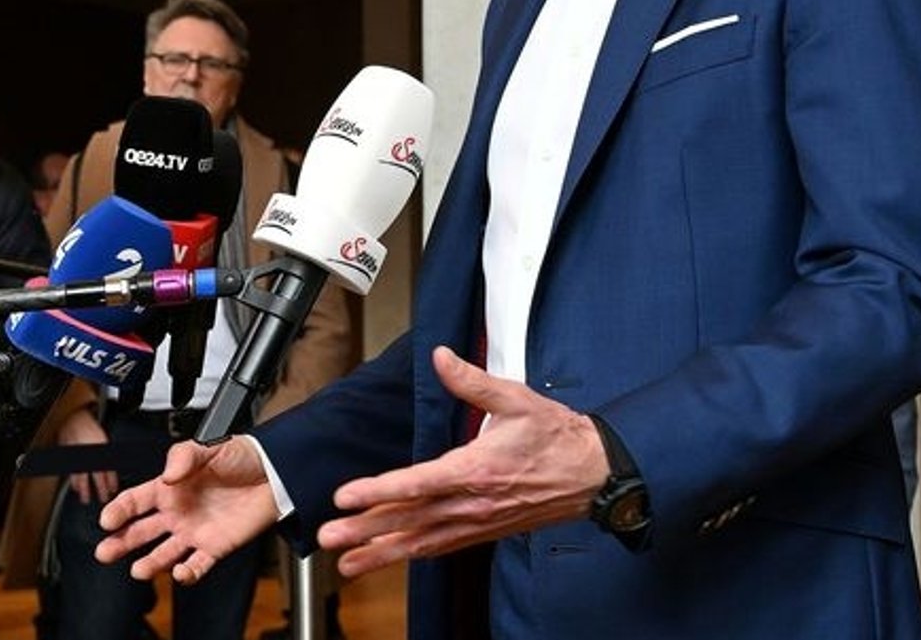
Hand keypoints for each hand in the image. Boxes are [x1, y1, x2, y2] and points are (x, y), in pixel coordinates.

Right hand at [60, 406, 120, 504]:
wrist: (73, 420)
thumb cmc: (90, 429)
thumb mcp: (104, 441)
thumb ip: (108, 456)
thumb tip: (113, 471)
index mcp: (101, 447)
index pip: (108, 467)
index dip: (111, 480)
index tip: (113, 489)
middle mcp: (89, 452)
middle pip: (95, 475)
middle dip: (100, 489)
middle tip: (103, 498)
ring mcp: (77, 455)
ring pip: (81, 477)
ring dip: (84, 490)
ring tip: (86, 499)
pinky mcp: (68, 457)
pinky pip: (71, 473)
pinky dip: (74, 483)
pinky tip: (76, 489)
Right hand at [96, 437, 277, 585]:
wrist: (275, 472)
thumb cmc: (242, 456)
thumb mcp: (210, 446)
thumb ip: (184, 456)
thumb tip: (167, 476)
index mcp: (170, 488)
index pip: (135, 501)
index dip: (119, 510)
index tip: (107, 519)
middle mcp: (178, 512)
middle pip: (140, 531)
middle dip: (121, 542)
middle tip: (105, 551)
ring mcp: (194, 531)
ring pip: (163, 553)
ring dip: (149, 563)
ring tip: (139, 570)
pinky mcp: (215, 546)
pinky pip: (196, 565)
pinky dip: (187, 573)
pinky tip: (180, 572)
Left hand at [316, 346, 605, 578]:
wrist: (591, 474)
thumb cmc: (556, 437)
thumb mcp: (517, 399)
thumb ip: (472, 381)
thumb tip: (442, 358)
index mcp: (477, 468)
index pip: (419, 482)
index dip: (380, 491)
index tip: (347, 495)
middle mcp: (473, 502)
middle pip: (410, 519)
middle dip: (366, 529)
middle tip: (328, 536)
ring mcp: (476, 522)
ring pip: (421, 541)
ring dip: (380, 552)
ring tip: (345, 562)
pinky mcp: (482, 531)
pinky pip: (439, 548)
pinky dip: (410, 556)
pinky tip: (386, 559)